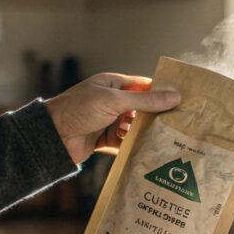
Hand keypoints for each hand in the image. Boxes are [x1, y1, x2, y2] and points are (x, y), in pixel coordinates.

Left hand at [45, 72, 180, 164]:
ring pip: (136, 127)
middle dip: (155, 116)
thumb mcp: (114, 101)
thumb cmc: (78, 110)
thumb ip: (145, 100)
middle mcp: (112, 102)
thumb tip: (175, 96)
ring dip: (142, 132)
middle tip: (177, 124)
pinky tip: (140, 148)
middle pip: (143, 108)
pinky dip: (132, 145)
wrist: (51, 137)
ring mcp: (109, 121)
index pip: (144, 86)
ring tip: (152, 137)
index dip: (162, 92)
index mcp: (113, 85)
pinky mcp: (106, 139)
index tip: (182, 100)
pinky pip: (126, 142)